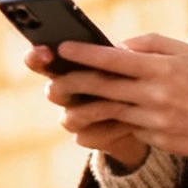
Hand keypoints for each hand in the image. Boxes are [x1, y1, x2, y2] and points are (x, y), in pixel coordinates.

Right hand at [23, 45, 148, 167]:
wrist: (151, 116)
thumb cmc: (141, 78)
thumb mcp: (138, 58)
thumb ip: (130, 49)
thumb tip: (121, 48)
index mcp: (70, 66)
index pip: (42, 60)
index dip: (37, 57)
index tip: (46, 51)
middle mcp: (67, 93)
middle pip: (53, 91)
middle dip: (70, 84)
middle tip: (93, 78)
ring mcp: (75, 119)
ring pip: (70, 117)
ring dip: (96, 109)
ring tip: (124, 102)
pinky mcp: (89, 138)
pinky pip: (88, 137)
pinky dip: (110, 130)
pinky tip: (131, 124)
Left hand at [34, 33, 187, 162]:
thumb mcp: (186, 52)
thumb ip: (151, 44)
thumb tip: (118, 45)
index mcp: (162, 69)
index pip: (115, 59)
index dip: (86, 53)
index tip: (63, 47)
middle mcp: (156, 95)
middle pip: (105, 87)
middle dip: (74, 82)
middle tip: (53, 79)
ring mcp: (155, 120)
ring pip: (109, 113)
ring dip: (83, 110)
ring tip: (65, 108)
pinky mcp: (156, 138)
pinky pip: (125, 130)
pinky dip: (106, 127)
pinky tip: (90, 125)